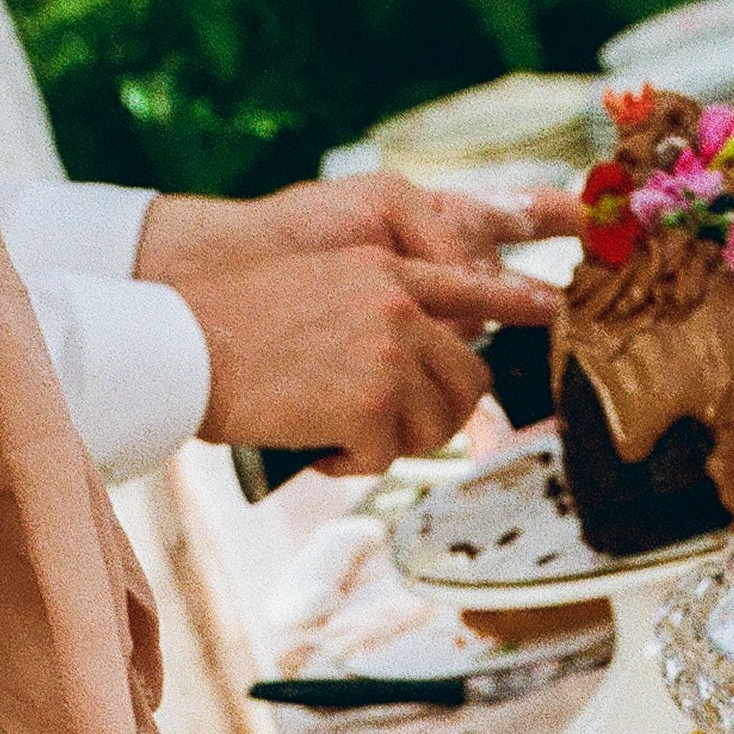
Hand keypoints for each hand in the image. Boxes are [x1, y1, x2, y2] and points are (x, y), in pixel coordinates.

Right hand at [136, 182, 577, 468]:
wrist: (184, 345)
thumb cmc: (229, 330)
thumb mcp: (315, 291)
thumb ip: (371, 310)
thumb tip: (407, 365)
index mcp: (383, 268)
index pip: (468, 283)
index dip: (515, 301)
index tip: (550, 307)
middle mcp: (397, 300)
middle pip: (468, 378)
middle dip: (438, 417)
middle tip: (390, 432)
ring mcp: (389, 349)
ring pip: (435, 423)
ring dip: (394, 443)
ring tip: (342, 435)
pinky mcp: (372, 399)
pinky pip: (388, 456)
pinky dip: (353, 465)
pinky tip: (317, 448)